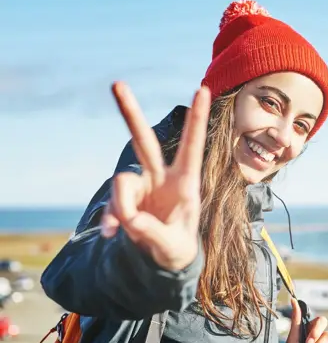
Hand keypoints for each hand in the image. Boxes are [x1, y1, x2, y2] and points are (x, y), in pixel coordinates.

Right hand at [101, 82, 210, 270]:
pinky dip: (110, 218)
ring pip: (123, 182)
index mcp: (185, 182)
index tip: (203, 89)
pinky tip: (111, 233)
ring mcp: (140, 186)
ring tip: (129, 228)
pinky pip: (111, 204)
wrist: (164, 259)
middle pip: (144, 141)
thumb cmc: (178, 247)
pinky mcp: (124, 199)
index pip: (191, 146)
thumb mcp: (174, 246)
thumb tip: (130, 220)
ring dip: (122, 205)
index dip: (196, 120)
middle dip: (130, 113)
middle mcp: (161, 177)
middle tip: (117, 84)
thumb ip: (154, 233)